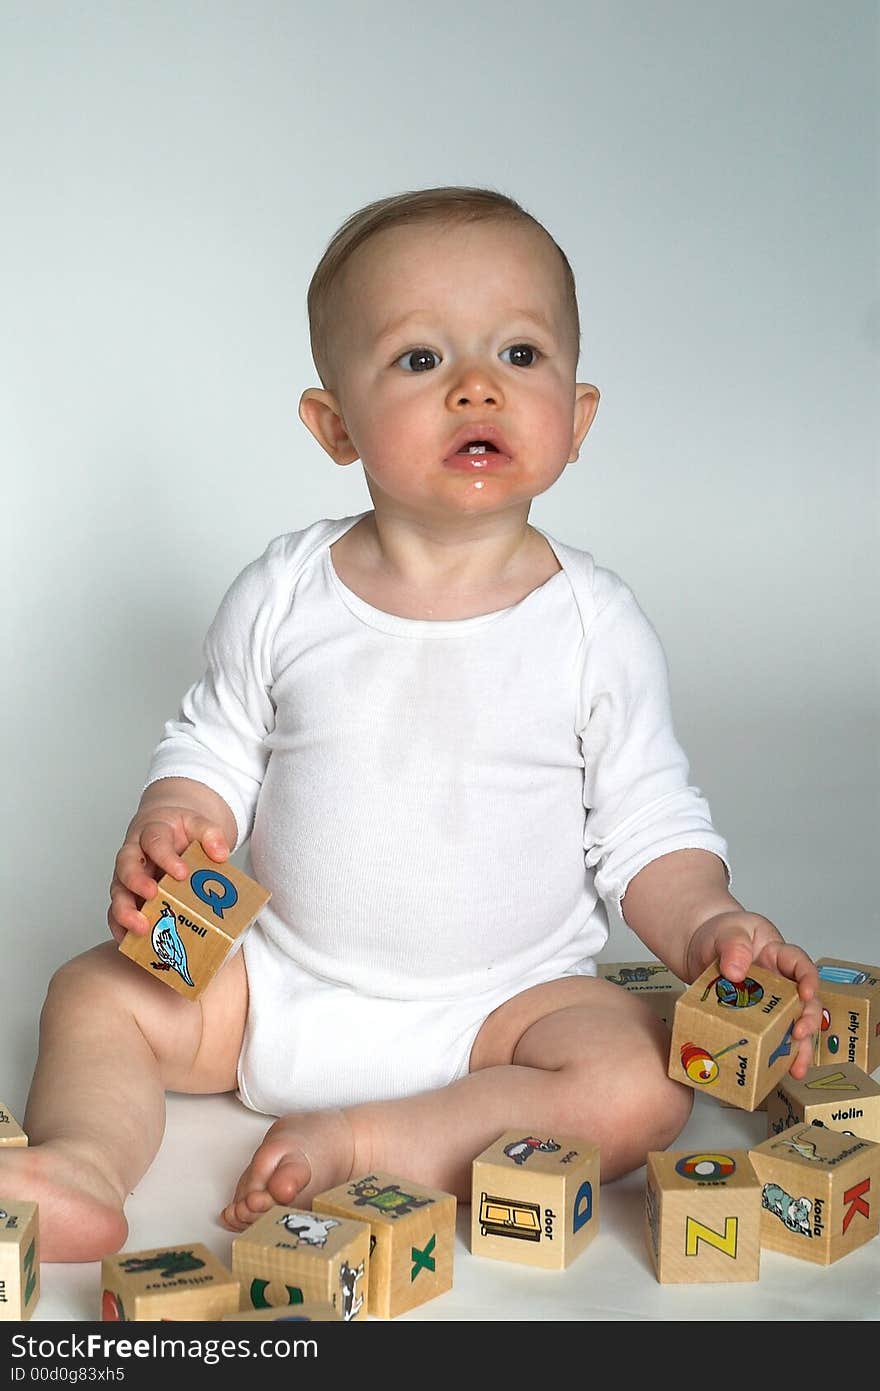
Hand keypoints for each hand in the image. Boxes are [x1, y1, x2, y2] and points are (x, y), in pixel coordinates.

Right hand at [107, 807, 230, 943]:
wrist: (167, 831)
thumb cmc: (180, 831)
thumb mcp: (198, 824)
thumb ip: (210, 834)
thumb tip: (220, 854)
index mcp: (152, 832)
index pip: (155, 841)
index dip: (166, 857)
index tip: (182, 872)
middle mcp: (135, 855)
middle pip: (126, 866)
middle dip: (137, 882)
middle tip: (153, 895)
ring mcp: (128, 877)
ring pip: (118, 892)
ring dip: (126, 911)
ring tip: (141, 927)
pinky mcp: (128, 896)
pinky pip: (116, 913)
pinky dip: (121, 928)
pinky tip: (132, 942)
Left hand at [686, 910, 821, 1079]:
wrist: (695, 948)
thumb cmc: (717, 932)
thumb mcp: (726, 930)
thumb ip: (733, 945)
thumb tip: (737, 972)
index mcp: (777, 954)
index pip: (801, 964)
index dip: (808, 979)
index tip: (805, 993)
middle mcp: (780, 981)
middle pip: (805, 1002)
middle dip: (808, 1020)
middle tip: (799, 1034)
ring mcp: (768, 1002)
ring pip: (791, 1025)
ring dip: (797, 1047)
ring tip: (796, 1068)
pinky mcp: (754, 1019)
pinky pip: (767, 1037)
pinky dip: (771, 1054)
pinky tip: (770, 1071)